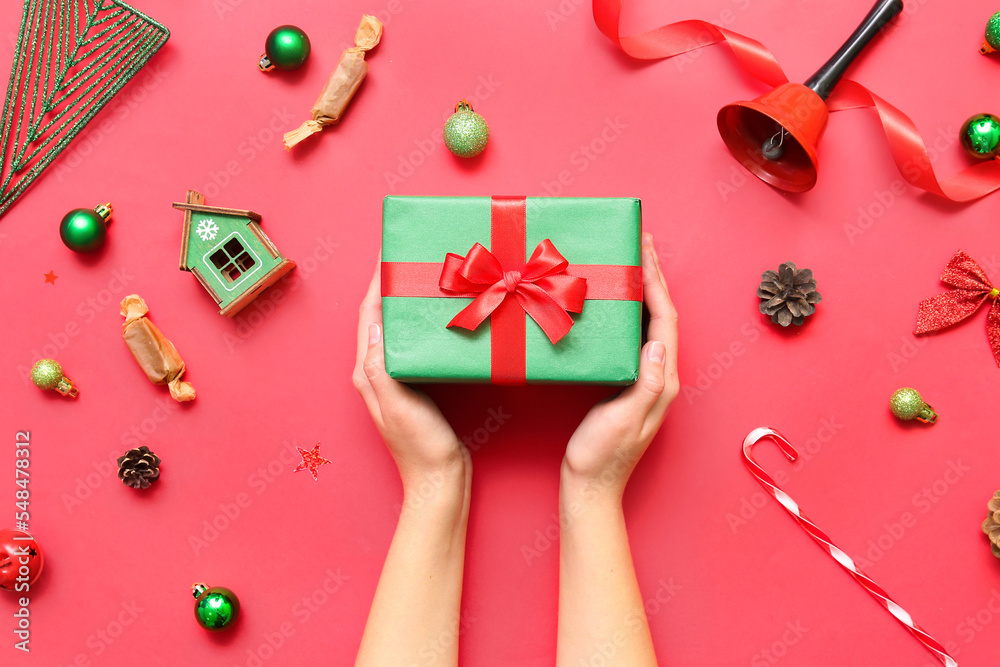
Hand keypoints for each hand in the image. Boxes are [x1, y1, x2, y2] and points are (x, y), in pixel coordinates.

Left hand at [353, 260, 469, 496]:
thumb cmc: (419, 445)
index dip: (376, 283)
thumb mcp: (398, 402)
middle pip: (381, 317)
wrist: (440, 479)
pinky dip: (422, 324)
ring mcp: (397, 378)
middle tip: (410, 259)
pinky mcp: (417, 384)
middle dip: (390, 286)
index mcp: (368, 371)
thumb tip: (376, 325)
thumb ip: (382, 366)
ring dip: (406, 303)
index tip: (388, 254)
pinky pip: (415, 344)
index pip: (369, 316)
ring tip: (424, 279)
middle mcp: (377, 371)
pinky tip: (438, 317)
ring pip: (398, 329)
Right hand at [562, 234, 678, 500]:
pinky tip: (613, 302)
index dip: (657, 283)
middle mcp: (659, 376)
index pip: (665, 320)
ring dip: (642, 290)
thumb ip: (647, 383)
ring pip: (648, 323)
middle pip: (662, 315)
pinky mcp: (627, 383)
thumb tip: (658, 342)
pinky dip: (627, 311)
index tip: (645, 251)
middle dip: (653, 277)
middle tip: (641, 242)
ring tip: (630, 261)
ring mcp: (644, 379)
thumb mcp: (624, 418)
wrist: (591, 486)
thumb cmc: (603, 456)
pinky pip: (633, 336)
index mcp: (662, 380)